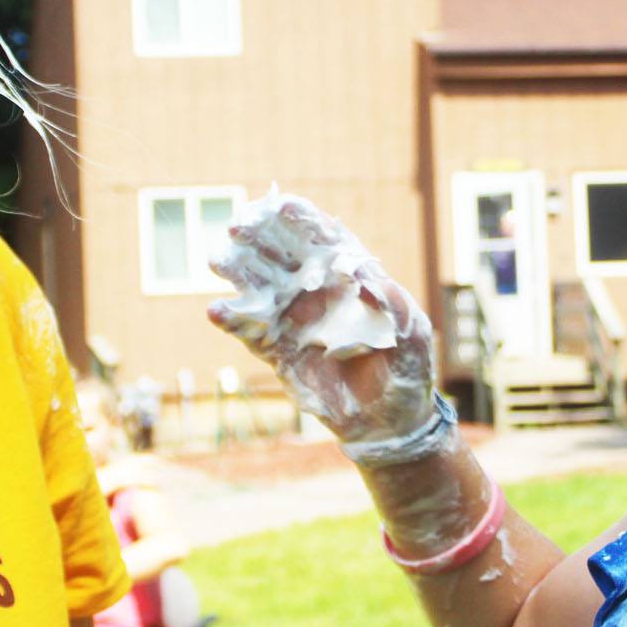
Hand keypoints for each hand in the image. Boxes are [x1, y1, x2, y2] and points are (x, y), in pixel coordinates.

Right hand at [208, 193, 440, 455]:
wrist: (388, 421)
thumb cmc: (407, 369)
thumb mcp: (411, 331)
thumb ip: (392, 301)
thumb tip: (366, 274)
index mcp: (348, 276)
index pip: (321, 237)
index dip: (300, 219)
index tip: (279, 205)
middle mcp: (315, 291)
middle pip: (280, 253)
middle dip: (258, 236)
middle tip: (236, 225)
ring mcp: (293, 319)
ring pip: (258, 286)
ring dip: (236, 270)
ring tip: (217, 259)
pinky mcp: (277, 351)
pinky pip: (250, 332)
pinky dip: (232, 320)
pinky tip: (216, 310)